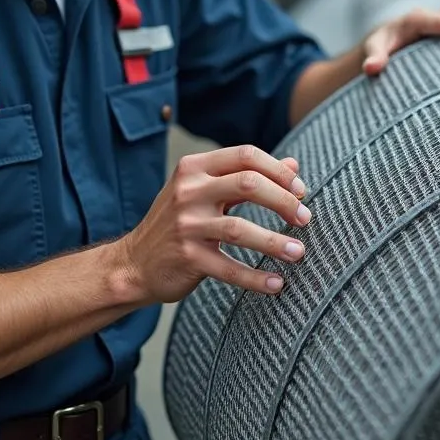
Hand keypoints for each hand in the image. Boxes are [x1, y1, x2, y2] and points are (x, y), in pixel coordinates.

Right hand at [116, 145, 309, 303]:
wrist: (133, 262)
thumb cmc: (178, 222)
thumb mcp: (206, 191)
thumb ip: (247, 176)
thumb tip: (294, 166)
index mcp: (194, 168)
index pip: (246, 155)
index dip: (279, 171)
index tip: (300, 190)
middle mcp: (188, 191)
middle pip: (248, 184)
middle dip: (284, 201)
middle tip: (305, 219)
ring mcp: (186, 225)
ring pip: (241, 229)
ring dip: (276, 242)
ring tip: (299, 252)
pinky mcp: (187, 257)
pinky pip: (229, 268)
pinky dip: (256, 278)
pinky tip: (276, 283)